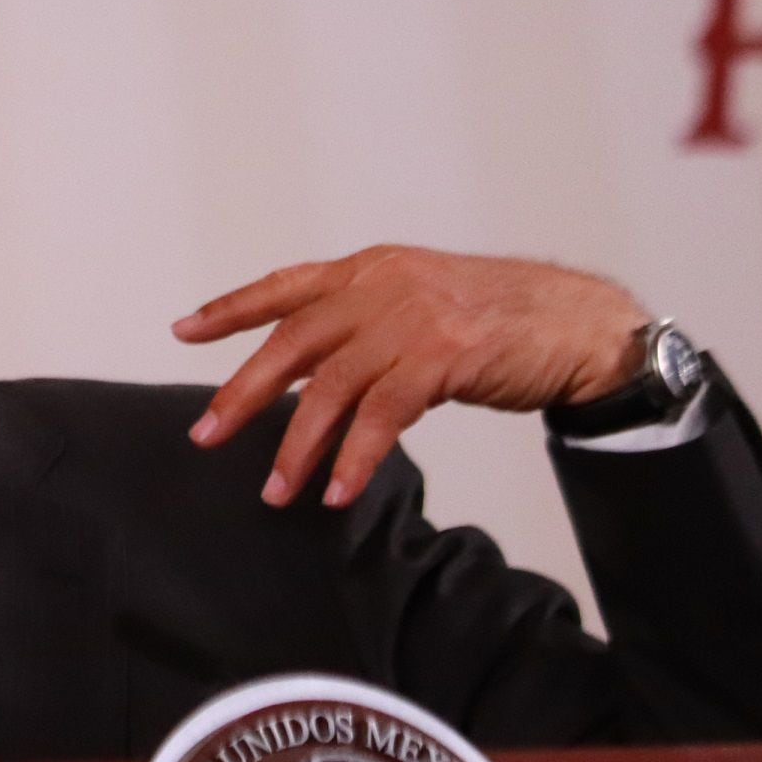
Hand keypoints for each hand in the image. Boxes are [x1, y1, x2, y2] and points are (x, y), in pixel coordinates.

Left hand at [172, 246, 649, 508]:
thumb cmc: (499, 320)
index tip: (184, 330)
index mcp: (372, 270)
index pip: (286, 286)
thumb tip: (309, 374)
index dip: (232, 308)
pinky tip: (337, 491)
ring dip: (298, 445)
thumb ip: (365, 328)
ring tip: (274, 491)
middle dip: (244, 392)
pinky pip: (381, 418)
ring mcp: (411, 319)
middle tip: (207, 434)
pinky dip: (354, 459)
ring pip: (330, 388)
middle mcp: (382, 287)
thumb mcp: (421, 305)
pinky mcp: (442, 356)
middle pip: (292, 342)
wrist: (577, 324)